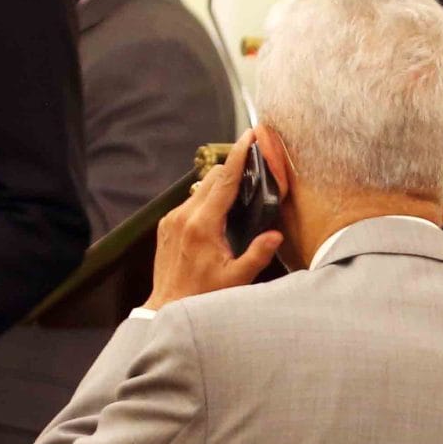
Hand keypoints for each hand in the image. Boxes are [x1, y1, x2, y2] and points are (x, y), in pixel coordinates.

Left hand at [145, 131, 282, 311]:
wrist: (167, 306)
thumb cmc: (203, 296)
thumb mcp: (237, 279)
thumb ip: (258, 254)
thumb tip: (275, 234)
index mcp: (203, 226)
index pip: (225, 182)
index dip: (239, 157)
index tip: (249, 137)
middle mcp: (184, 216)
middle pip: (212, 178)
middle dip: (232, 170)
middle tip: (252, 166)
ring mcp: (173, 219)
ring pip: (200, 188)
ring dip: (220, 187)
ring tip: (239, 194)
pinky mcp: (167, 224)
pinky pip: (191, 202)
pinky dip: (207, 201)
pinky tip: (219, 215)